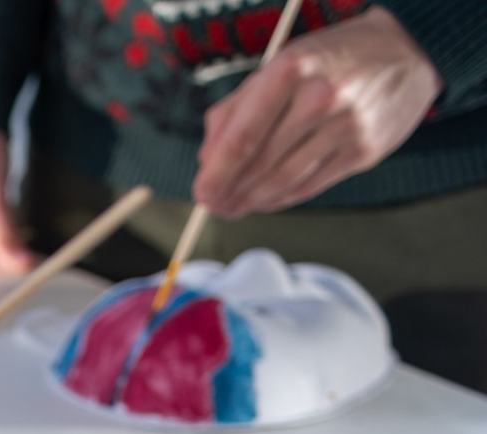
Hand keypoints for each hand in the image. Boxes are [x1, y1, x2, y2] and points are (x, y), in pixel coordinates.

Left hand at [195, 7, 438, 216]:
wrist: (407, 51)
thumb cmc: (327, 61)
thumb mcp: (278, 66)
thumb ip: (236, 110)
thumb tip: (207, 161)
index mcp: (290, 71)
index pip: (242, 136)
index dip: (216, 173)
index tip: (200, 193)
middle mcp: (320, 98)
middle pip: (261, 163)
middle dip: (229, 192)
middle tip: (212, 206)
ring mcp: (347, 126)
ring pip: (285, 180)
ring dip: (252, 201)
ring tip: (232, 208)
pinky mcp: (365, 150)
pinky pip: (312, 185)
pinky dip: (282, 199)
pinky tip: (264, 202)